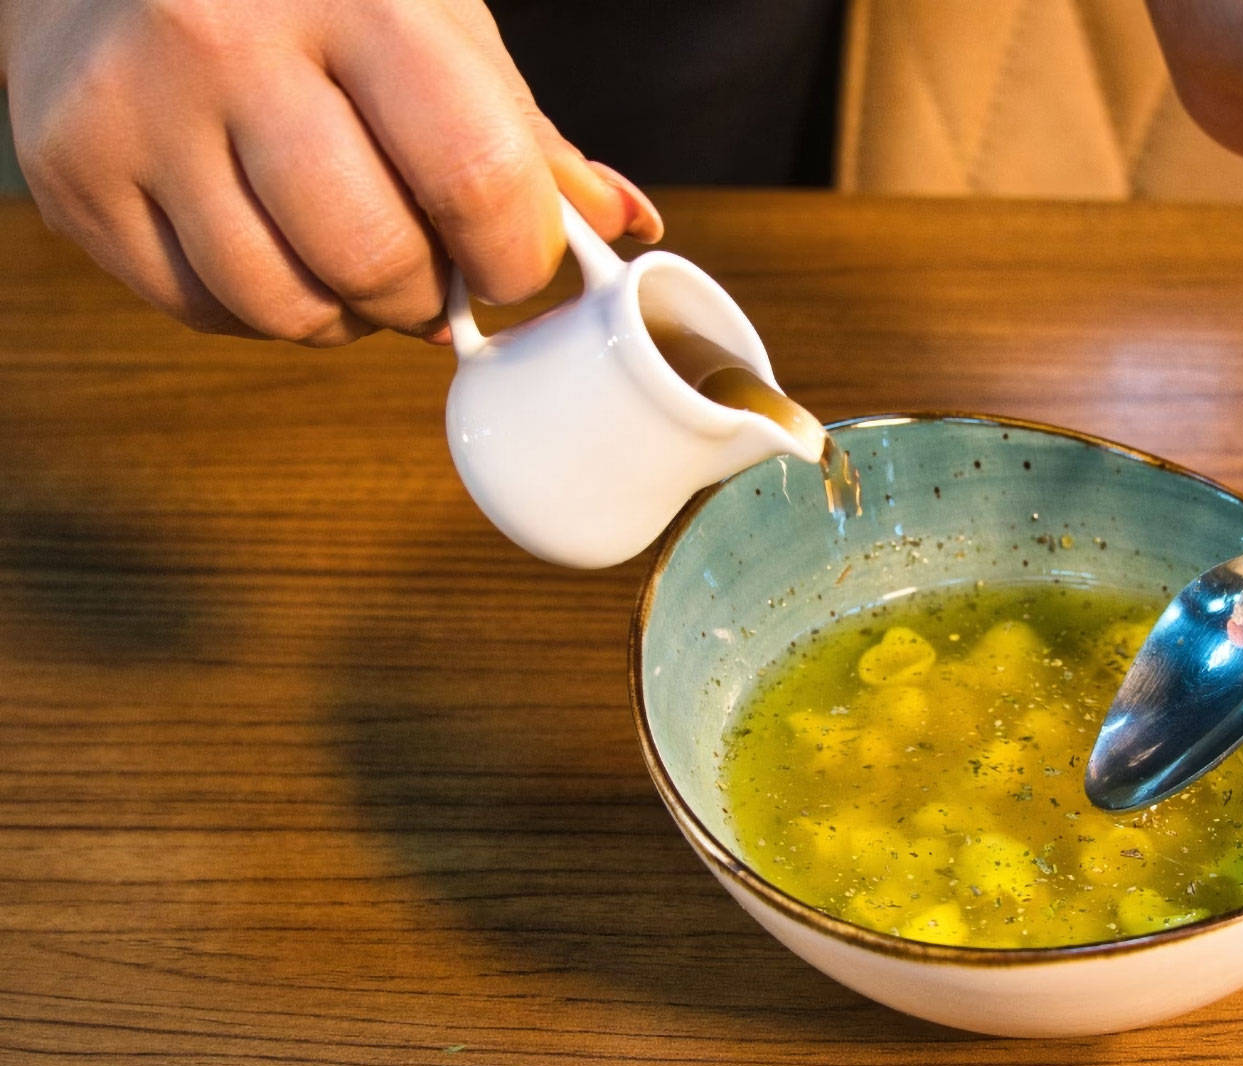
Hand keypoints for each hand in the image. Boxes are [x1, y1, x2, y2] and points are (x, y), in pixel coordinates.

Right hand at [0, 0, 660, 344]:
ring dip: (342, 314)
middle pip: (374, 260)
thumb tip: (625, 231)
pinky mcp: (71, 171)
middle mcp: (228, 44)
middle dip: (425, 297)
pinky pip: (202, 310)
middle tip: (425, 270)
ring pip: (283, 306)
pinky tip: (263, 241)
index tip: (510, 263)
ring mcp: (137, 110)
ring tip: (342, 253)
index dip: (515, 256)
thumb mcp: (430, 26)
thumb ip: (522, 136)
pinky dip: (256, 309)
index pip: (475, 176)